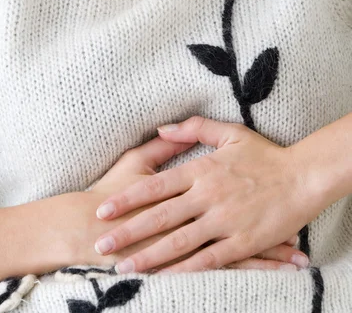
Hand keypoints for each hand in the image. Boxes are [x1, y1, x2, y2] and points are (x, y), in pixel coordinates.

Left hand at [93, 116, 317, 273]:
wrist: (303, 177)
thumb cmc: (265, 154)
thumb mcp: (230, 132)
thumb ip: (194, 127)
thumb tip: (162, 126)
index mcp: (202, 170)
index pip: (155, 186)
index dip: (127, 199)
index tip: (103, 211)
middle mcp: (208, 196)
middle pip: (159, 216)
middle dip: (128, 232)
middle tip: (101, 245)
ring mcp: (224, 220)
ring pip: (179, 242)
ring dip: (149, 257)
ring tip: (125, 268)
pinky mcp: (242, 241)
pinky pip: (209, 260)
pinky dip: (185, 270)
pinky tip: (166, 278)